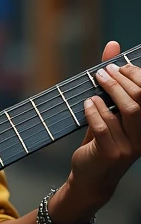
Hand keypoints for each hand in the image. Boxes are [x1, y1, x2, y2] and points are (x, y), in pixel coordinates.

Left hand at [52, 41, 140, 223]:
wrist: (90, 177)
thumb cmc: (101, 139)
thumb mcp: (109, 110)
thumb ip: (112, 81)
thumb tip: (113, 45)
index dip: (135, 76)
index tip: (118, 65)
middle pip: (138, 101)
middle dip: (120, 82)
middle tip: (103, 72)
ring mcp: (128, 148)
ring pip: (122, 113)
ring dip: (106, 94)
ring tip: (94, 85)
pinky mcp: (110, 154)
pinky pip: (102, 126)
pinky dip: (93, 111)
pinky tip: (87, 104)